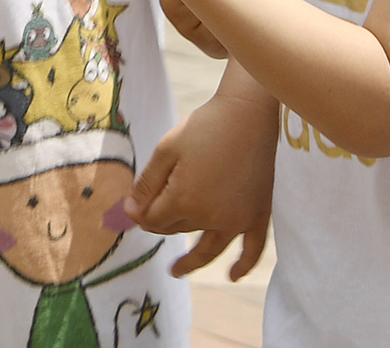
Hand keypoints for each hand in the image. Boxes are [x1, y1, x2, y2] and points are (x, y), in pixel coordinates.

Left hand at [127, 93, 276, 278]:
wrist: (248, 113)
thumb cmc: (204, 127)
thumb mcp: (166, 149)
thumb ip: (147, 185)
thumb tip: (131, 214)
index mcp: (185, 200)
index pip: (154, 219)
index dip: (140, 213)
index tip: (131, 207)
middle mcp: (212, 218)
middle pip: (179, 230)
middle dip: (162, 224)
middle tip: (150, 218)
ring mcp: (238, 220)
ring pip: (209, 248)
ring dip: (192, 262)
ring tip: (177, 270)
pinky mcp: (259, 214)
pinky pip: (252, 249)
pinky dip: (243, 265)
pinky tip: (232, 276)